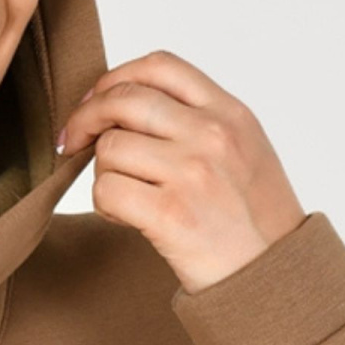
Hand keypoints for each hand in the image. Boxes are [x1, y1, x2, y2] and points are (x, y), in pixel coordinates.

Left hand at [55, 51, 304, 294]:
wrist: (273, 277)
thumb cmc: (256, 221)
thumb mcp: (246, 151)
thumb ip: (200, 121)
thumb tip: (129, 107)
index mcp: (230, 113)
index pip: (160, 66)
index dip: (116, 77)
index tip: (96, 99)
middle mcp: (211, 134)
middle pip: (124, 99)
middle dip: (86, 117)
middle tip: (71, 140)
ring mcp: (192, 172)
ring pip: (109, 148)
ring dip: (103, 172)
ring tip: (123, 195)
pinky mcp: (170, 213)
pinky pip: (107, 189)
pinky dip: (104, 204)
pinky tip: (124, 217)